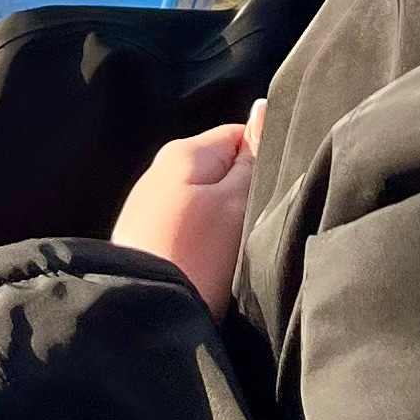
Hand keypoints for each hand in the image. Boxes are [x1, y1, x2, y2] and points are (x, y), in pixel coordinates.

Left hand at [110, 117, 256, 319]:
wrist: (143, 311)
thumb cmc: (196, 254)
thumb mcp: (236, 203)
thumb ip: (251, 157)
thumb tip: (261, 108)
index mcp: (183, 152)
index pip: (239, 135)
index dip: (265, 160)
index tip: (276, 192)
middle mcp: (160, 169)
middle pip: (220, 169)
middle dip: (243, 192)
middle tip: (256, 224)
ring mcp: (149, 204)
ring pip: (204, 199)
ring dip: (223, 219)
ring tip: (231, 248)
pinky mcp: (145, 236)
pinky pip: (186, 224)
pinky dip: (202, 238)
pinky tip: (208, 260)